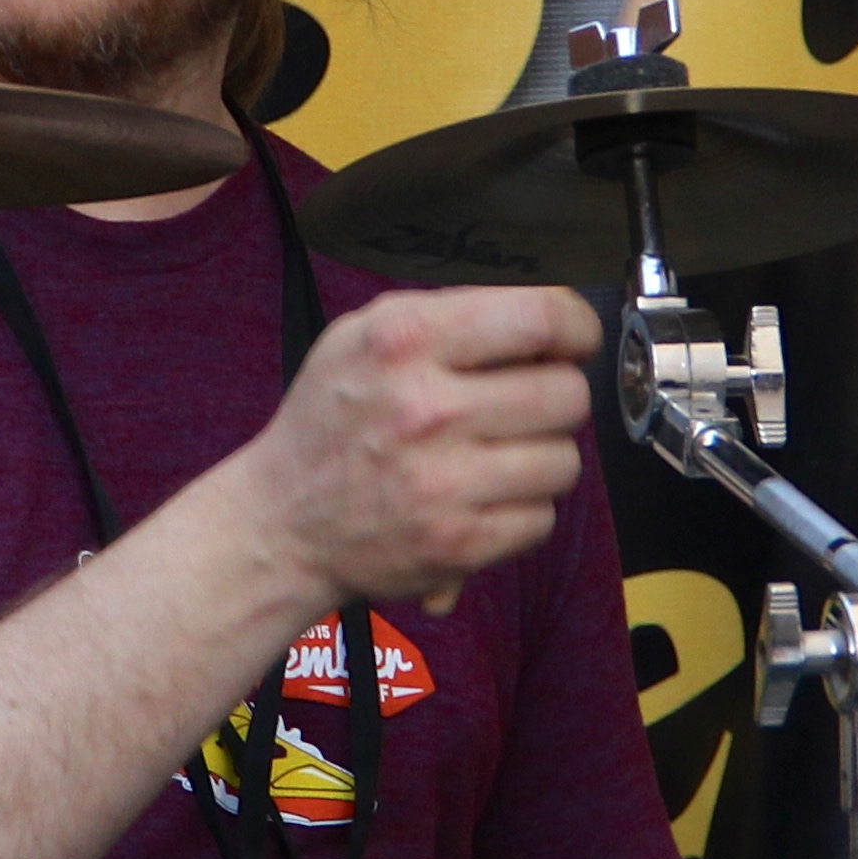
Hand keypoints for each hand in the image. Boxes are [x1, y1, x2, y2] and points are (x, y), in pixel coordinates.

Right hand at [237, 286, 599, 612]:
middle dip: (557, 396)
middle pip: (566, 393)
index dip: (576, 327)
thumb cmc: (331, 419)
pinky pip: (542, 519)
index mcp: (404, 340)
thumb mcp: (364, 335)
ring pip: (565, 460)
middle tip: (528, 404)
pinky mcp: (457, 544)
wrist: (281, 521)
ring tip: (498, 455)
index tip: (573, 339)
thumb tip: (551, 321)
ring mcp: (442, 482)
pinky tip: (483, 498)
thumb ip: (453, 314)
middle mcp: (424, 408)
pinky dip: (522, 511)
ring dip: (542, 458)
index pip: (540, 317)